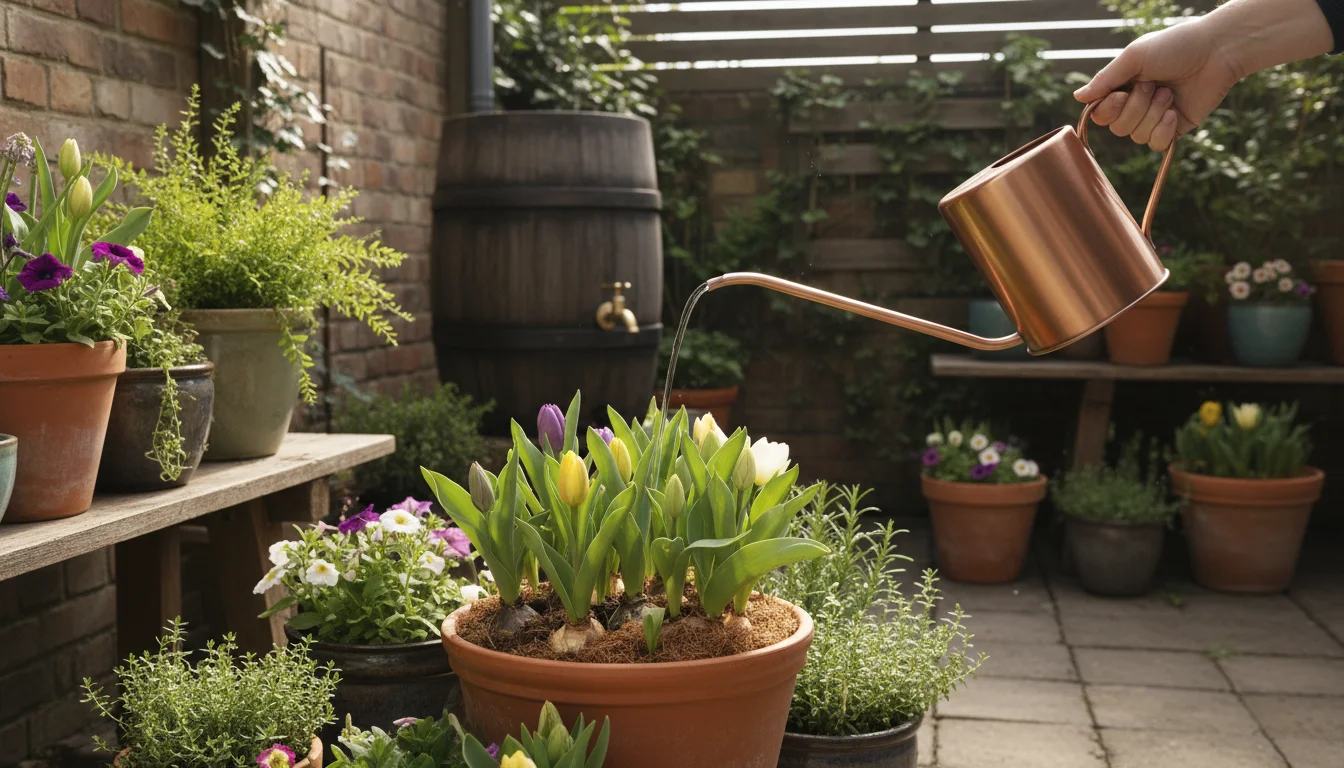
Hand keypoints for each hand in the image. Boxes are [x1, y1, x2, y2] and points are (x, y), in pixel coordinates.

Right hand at [1073, 18, 1241, 150]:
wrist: (1216, 51)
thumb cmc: (1175, 46)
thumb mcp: (1134, 57)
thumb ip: (1105, 79)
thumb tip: (1078, 98)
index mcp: (1123, 87)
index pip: (1100, 114)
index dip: (1107, 110)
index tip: (1120, 94)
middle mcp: (1136, 104)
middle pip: (1118, 128)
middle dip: (1136, 108)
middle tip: (1153, 86)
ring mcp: (1155, 118)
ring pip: (1137, 136)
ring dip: (1153, 114)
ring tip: (1169, 93)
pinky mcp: (1175, 129)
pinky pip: (1156, 144)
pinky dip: (1163, 130)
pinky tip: (1173, 113)